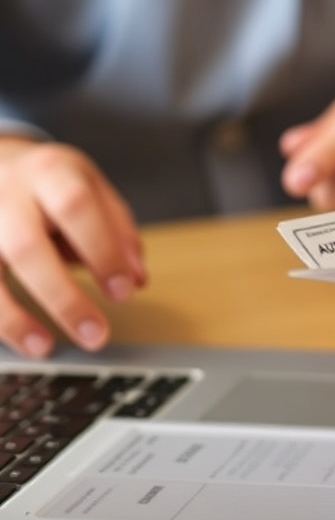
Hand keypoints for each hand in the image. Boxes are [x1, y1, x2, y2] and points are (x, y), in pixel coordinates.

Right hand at [0, 138, 145, 356]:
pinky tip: (18, 339)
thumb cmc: (52, 182)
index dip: (101, 251)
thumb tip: (137, 279)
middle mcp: (5, 193)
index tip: (122, 292)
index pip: (76, 208)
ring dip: (12, 317)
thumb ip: (118, 230)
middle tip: (95, 334)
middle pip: (25, 246)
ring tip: (44, 348)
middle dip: (62, 296)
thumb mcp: (91, 188)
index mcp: (50, 171)